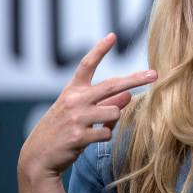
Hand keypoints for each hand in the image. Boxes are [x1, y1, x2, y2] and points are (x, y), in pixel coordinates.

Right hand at [18, 33, 157, 179]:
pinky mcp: (79, 135)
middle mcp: (74, 100)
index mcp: (72, 90)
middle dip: (135, 79)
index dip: (100, 50)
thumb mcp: (78, 111)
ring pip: (114, 112)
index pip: (86, 65)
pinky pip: (107, 132)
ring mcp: (76, 117)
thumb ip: (104, 102)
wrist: (38, 156)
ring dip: (112, 120)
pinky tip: (90, 139)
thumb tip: (128, 95)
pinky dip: (104, 135)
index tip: (112, 36)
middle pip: (112, 85)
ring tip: (96, 126)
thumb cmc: (62, 130)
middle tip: (154, 74)